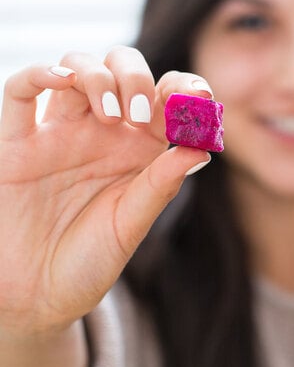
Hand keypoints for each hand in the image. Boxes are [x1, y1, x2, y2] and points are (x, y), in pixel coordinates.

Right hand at [0, 46, 210, 338]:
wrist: (35, 298)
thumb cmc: (90, 262)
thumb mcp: (133, 224)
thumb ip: (163, 184)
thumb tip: (203, 148)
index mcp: (140, 147)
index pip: (166, 95)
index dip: (184, 86)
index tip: (198, 96)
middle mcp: (103, 130)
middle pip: (122, 68)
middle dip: (136, 77)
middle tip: (140, 115)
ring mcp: (60, 131)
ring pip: (78, 67)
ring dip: (98, 76)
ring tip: (109, 116)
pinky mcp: (16, 142)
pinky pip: (20, 91)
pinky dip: (40, 72)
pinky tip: (61, 79)